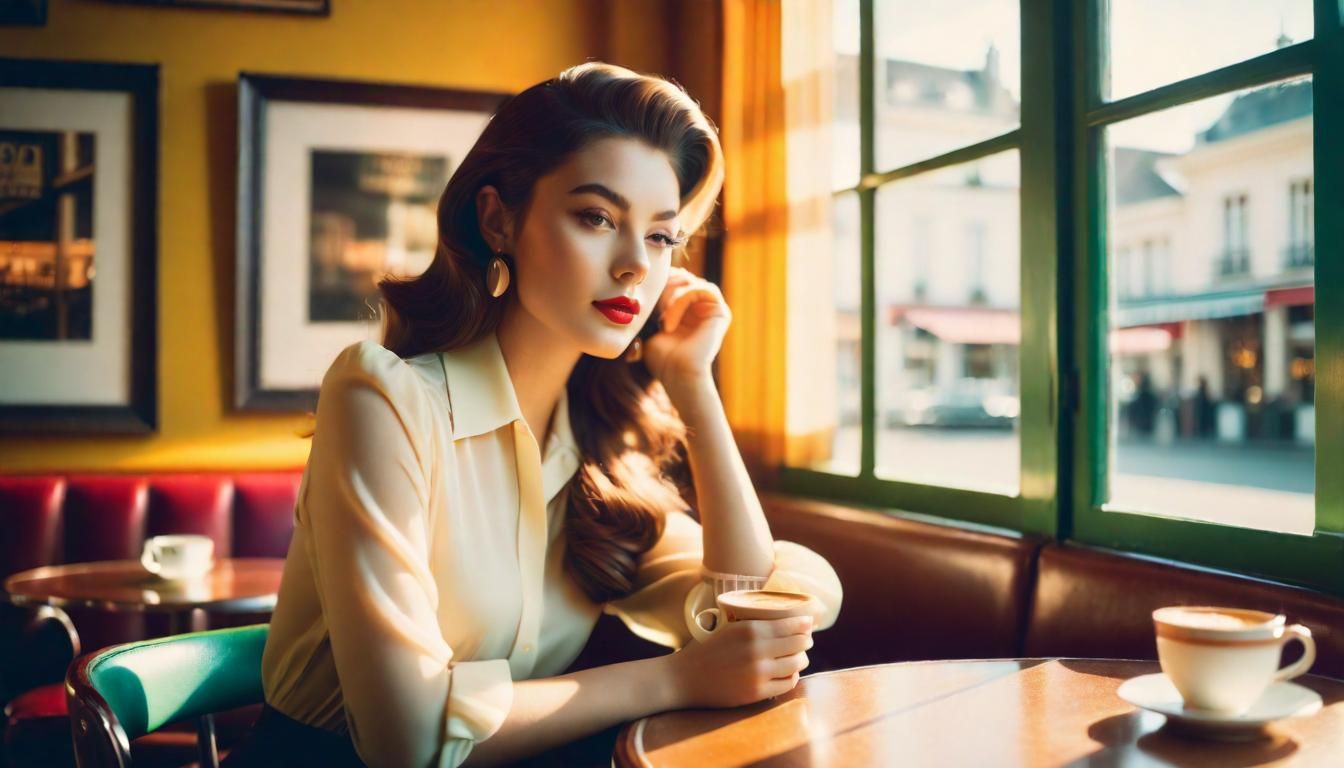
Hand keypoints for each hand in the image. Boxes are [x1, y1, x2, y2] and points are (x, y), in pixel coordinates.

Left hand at [643, 267, 730, 387]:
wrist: (678, 376)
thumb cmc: (662, 359)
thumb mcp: (649, 327)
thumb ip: (650, 307)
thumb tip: (642, 290)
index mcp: (687, 308)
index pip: (674, 278)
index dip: (658, 283)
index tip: (643, 302)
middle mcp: (701, 306)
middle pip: (682, 276)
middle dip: (663, 288)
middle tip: (651, 310)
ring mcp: (712, 308)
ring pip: (690, 281)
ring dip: (671, 296)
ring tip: (660, 317)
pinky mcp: (721, 312)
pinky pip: (701, 289)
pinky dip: (681, 301)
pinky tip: (669, 322)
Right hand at [665, 615, 812, 708]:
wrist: (686, 677)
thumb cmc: (708, 650)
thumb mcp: (732, 629)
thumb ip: (758, 626)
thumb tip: (790, 623)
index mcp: (750, 629)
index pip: (791, 625)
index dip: (805, 624)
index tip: (810, 623)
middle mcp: (758, 650)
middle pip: (798, 644)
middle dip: (805, 641)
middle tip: (806, 640)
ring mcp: (759, 673)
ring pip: (796, 664)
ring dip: (801, 659)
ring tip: (798, 657)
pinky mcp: (757, 692)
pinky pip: (788, 683)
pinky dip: (792, 677)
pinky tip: (788, 673)